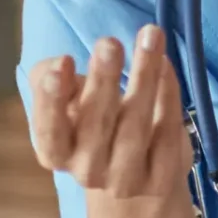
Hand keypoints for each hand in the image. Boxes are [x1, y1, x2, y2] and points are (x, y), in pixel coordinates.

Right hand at [29, 25, 190, 199]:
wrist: (136, 178)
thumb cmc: (94, 127)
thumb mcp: (66, 103)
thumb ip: (50, 79)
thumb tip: (58, 63)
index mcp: (57, 154)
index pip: (49, 133)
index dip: (52, 100)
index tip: (64, 60)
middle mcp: (88, 172)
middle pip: (95, 126)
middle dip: (103, 80)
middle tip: (110, 42)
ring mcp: (127, 180)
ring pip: (136, 127)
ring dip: (144, 77)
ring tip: (150, 37)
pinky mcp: (163, 177)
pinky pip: (167, 131)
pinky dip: (168, 94)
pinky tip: (166, 63)